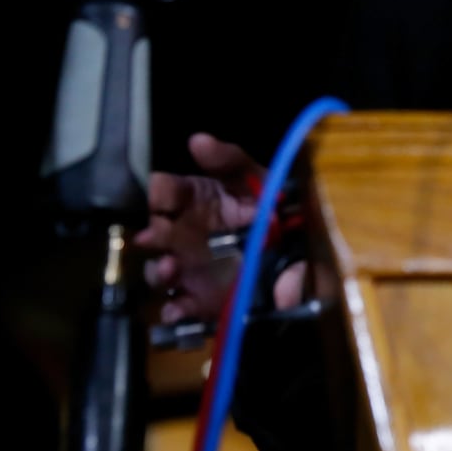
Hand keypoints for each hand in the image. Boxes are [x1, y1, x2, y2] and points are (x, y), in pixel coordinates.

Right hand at [133, 132, 306, 323]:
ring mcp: (189, 268)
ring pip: (158, 271)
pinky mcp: (199, 300)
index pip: (164, 193)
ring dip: (158, 271)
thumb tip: (197, 140)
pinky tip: (178, 307)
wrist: (301, 255)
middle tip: (156, 234)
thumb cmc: (274, 208)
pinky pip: (175, 308)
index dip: (158, 193)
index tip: (160, 195)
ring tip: (171, 268)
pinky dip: (172, 310)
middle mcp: (185, 234)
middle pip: (153, 233)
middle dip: (150, 234)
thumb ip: (230, 159)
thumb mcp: (259, 178)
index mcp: (196, 201)